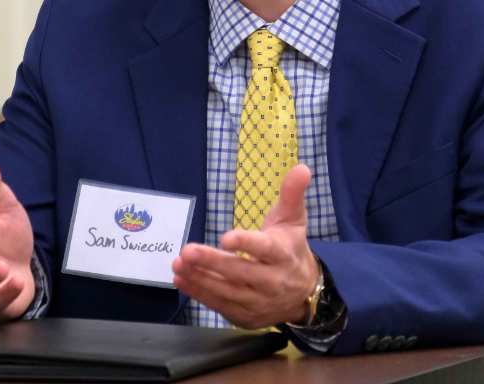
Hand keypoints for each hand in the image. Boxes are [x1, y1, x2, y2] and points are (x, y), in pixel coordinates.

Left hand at [171, 164, 319, 327]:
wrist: (305, 292)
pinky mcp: (247, 316)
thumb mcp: (293, 220)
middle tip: (187, 250)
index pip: (264, 249)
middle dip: (212, 262)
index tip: (225, 238)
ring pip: (227, 291)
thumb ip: (292, 194)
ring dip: (200, 279)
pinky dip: (200, 294)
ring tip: (178, 264)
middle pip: (240, 272)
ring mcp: (259, 301)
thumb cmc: (291, 248)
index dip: (245, 244)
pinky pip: (220, 305)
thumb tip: (301, 168)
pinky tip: (182, 280)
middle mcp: (272, 280)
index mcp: (283, 254)